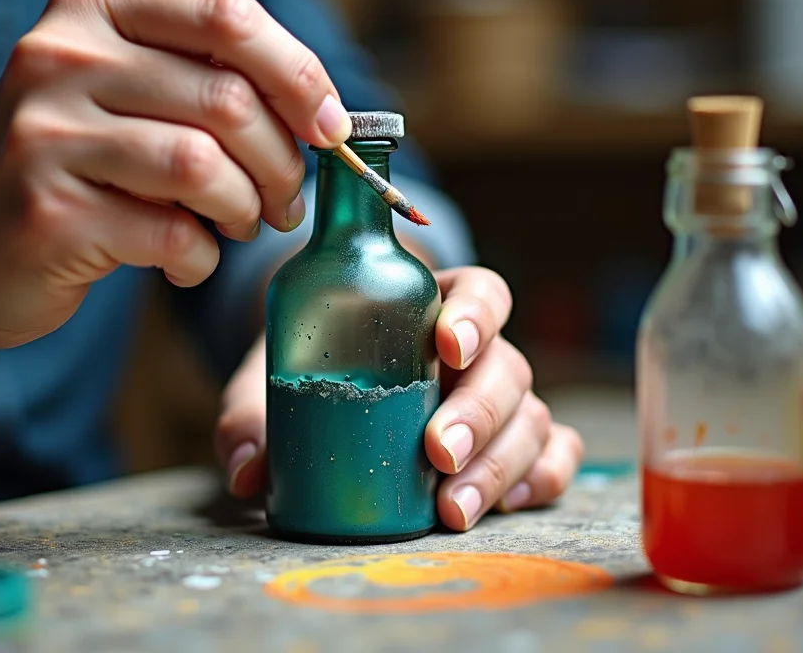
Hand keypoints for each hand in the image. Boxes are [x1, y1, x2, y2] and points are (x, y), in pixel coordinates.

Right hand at [0, 0, 354, 350]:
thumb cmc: (64, 171)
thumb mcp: (117, 95)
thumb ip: (198, 81)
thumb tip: (318, 111)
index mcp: (90, 12)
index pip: (226, 17)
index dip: (299, 74)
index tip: (329, 128)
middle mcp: (60, 58)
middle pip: (228, 98)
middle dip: (283, 162)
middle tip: (285, 201)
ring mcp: (45, 135)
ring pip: (204, 166)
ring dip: (244, 210)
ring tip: (237, 226)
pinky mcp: (46, 212)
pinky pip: (170, 233)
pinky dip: (199, 257)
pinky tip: (184, 258)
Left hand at [215, 267, 584, 529]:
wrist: (338, 387)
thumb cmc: (318, 367)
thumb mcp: (278, 377)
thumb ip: (254, 416)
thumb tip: (248, 473)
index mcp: (436, 304)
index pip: (481, 293)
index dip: (475, 316)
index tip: (447, 347)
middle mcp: (482, 350)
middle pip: (507, 368)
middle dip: (478, 414)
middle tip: (437, 453)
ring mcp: (506, 399)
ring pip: (531, 418)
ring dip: (499, 464)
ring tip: (453, 509)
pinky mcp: (519, 444)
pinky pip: (555, 454)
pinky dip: (542, 478)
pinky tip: (506, 505)